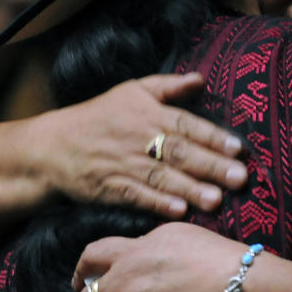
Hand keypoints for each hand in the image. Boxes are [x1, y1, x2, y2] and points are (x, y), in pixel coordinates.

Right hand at [40, 73, 247, 216]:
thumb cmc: (100, 115)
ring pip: (162, 177)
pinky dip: (157, 204)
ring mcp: (123, 164)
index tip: (238, 148)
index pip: (186, 124)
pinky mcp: (110, 188)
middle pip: (179, 152)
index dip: (212, 136)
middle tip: (240, 178)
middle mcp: (138, 137)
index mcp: (148, 113)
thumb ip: (169, 86)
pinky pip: (137, 196)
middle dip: (211, 165)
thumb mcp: (132, 91)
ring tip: (217, 200)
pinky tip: (179, 212)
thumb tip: (201, 79)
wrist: (51, 145)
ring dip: (190, 189)